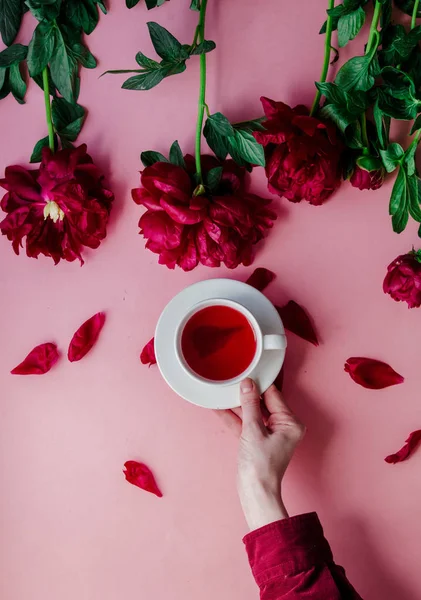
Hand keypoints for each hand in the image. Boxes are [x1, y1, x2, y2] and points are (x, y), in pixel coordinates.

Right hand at [217, 378, 304, 530]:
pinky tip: (219, 407)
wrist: (255, 493)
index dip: (259, 383)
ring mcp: (270, 434)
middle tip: (231, 379)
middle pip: (262, 403)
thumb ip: (249, 405)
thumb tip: (248, 384)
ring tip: (221, 391)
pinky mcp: (257, 440)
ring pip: (251, 412)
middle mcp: (283, 426)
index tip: (246, 371)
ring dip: (236, 405)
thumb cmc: (261, 467)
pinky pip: (245, 424)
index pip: (273, 395)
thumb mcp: (253, 430)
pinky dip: (234, 417)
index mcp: (290, 422)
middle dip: (245, 393)